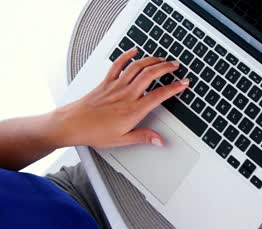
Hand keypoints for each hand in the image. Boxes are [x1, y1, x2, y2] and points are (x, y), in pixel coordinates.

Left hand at [53, 48, 188, 147]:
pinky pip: (118, 65)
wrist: (71, 124)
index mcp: (133, 110)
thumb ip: (144, 137)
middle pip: (150, 75)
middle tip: (175, 66)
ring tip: (161, 59)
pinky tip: (134, 50)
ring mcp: (116, 86)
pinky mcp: (106, 82)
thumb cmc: (94, 132)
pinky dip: (127, 55)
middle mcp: (126, 94)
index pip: (159, 95)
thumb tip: (160, 140)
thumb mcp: (122, 140)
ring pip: (137, 67)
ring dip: (152, 60)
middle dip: (166, 68)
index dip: (174, 88)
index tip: (183, 84)